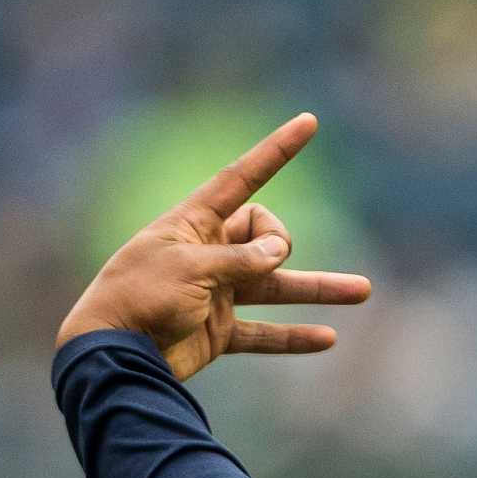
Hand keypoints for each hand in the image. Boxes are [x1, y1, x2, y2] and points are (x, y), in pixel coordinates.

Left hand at [55, 113, 371, 380]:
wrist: (113, 354)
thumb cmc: (141, 298)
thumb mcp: (192, 268)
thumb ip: (241, 260)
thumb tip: (281, 255)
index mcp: (192, 223)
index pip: (242, 178)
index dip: (276, 150)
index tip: (308, 123)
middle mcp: (208, 252)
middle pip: (264, 233)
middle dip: (277, 244)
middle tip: (266, 264)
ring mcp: (217, 293)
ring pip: (278, 285)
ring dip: (320, 288)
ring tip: (363, 291)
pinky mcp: (220, 330)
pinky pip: (266, 331)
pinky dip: (294, 336)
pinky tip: (327, 338)